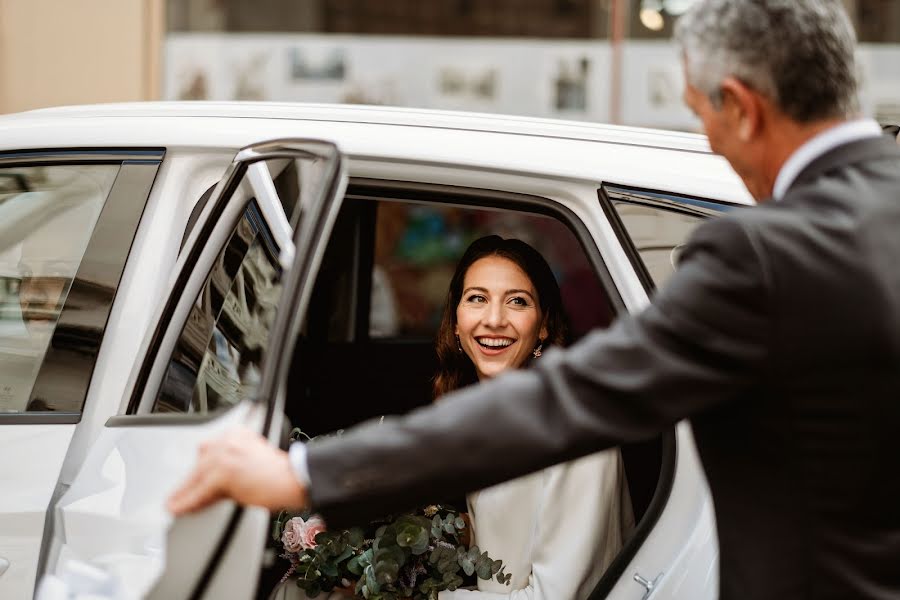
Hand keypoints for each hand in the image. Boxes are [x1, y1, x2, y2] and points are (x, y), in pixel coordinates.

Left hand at [167, 427, 308, 514]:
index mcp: (236, 433)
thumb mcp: (252, 461)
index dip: (198, 470)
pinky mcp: (223, 472)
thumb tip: (210, 485)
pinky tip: (180, 508)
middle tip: (179, 497)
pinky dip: (189, 502)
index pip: (209, 452)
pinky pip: (200, 491)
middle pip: (200, 463)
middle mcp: (229, 439)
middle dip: (189, 481)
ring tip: (176, 505)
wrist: (294, 479)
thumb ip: (231, 466)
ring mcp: (225, 455)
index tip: (188, 483)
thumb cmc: (281, 474)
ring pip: (197, 477)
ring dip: (185, 493)